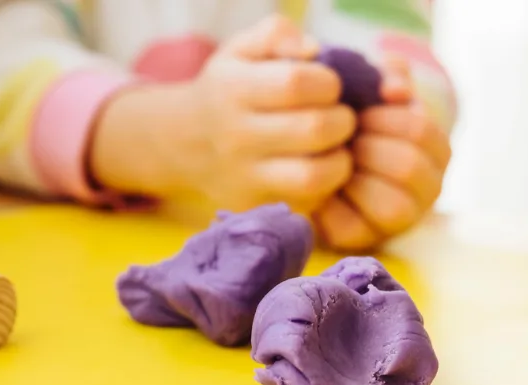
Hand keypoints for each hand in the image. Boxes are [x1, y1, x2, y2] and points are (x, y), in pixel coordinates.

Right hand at [90, 15, 355, 212]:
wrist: (185, 142)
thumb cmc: (228, 90)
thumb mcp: (241, 50)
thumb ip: (277, 36)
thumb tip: (313, 51)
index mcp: (234, 90)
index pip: (297, 84)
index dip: (328, 82)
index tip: (329, 86)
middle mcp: (237, 136)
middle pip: (313, 130)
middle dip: (343, 120)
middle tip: (340, 118)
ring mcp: (246, 177)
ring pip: (314, 176)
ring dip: (341, 160)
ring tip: (336, 148)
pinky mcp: (256, 206)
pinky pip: (306, 202)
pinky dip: (325, 187)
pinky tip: (321, 169)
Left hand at [314, 56, 450, 250]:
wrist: (315, 161)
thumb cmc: (355, 125)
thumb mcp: (375, 94)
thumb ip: (388, 77)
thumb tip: (394, 90)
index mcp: (437, 150)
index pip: (420, 128)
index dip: (382, 118)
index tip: (358, 115)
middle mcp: (430, 189)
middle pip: (409, 166)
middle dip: (367, 149)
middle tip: (344, 141)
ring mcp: (403, 220)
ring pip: (393, 206)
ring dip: (355, 179)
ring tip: (337, 164)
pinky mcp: (366, 239)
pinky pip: (356, 227)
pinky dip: (333, 205)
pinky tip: (325, 188)